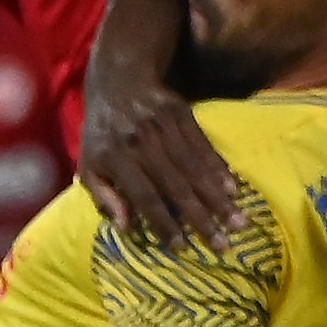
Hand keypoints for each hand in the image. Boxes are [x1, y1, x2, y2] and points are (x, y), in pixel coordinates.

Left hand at [78, 64, 237, 245]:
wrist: (118, 80)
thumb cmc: (102, 133)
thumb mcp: (89, 165)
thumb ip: (104, 198)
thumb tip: (126, 228)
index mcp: (116, 158)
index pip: (144, 196)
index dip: (163, 222)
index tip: (182, 246)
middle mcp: (141, 142)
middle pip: (175, 186)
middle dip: (202, 218)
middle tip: (224, 244)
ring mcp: (163, 125)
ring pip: (194, 168)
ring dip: (218, 198)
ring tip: (238, 222)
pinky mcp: (181, 112)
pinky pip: (203, 145)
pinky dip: (218, 168)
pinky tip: (233, 189)